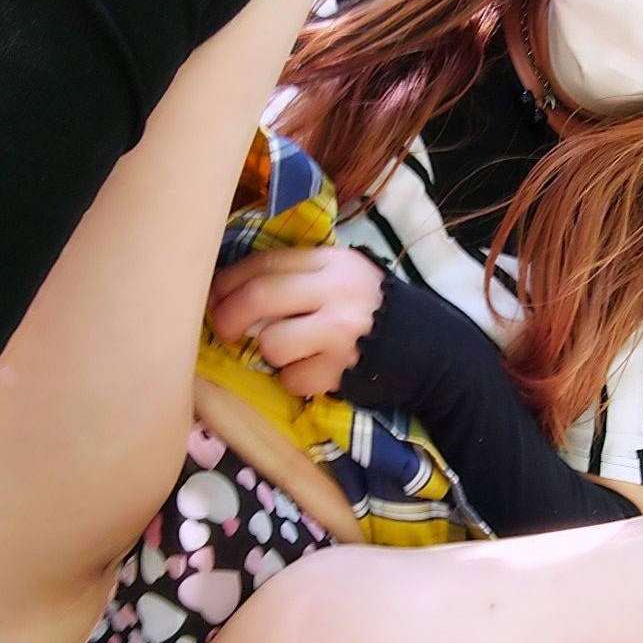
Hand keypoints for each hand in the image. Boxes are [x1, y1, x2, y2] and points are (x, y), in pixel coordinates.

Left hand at [208, 246, 383, 396]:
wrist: (427, 351)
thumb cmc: (372, 311)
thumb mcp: (343, 277)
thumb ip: (299, 277)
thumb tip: (232, 291)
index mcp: (332, 262)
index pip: (266, 262)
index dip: (230, 280)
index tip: (215, 296)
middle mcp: (336, 292)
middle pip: (260, 296)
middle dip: (229, 316)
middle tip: (224, 330)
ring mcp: (340, 333)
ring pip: (272, 343)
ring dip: (270, 352)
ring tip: (290, 352)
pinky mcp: (342, 371)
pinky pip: (292, 379)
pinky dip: (294, 380)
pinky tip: (314, 371)